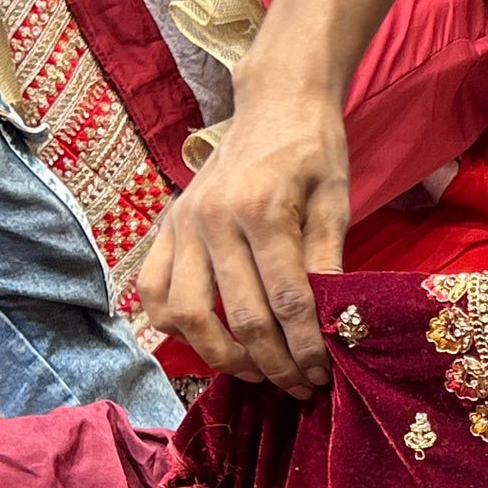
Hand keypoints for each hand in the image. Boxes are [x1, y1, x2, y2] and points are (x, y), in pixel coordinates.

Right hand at [140, 76, 349, 395]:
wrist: (275, 103)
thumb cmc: (311, 152)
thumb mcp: (334, 202)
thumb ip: (328, 262)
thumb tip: (333, 324)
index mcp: (261, 211)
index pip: (286, 301)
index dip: (306, 348)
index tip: (323, 374)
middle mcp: (213, 221)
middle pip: (240, 318)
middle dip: (274, 364)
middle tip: (299, 385)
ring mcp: (183, 226)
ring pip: (186, 315)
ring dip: (221, 355)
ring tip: (257, 370)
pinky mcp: (166, 228)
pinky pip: (153, 292)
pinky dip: (175, 326)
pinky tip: (209, 340)